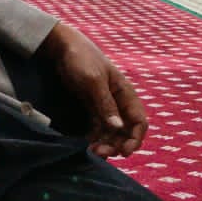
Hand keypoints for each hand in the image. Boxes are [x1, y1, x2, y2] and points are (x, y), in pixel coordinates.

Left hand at [35, 22, 146, 157]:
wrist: (62, 47)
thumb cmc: (81, 59)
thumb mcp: (93, 81)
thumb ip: (105, 104)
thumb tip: (118, 128)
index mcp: (125, 94)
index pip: (139, 121)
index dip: (135, 138)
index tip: (124, 152)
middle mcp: (118, 102)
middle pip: (126, 130)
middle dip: (117, 145)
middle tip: (101, 153)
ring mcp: (104, 105)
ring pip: (111, 131)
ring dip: (105, 143)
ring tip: (92, 152)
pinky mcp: (91, 107)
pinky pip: (97, 127)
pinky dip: (95, 137)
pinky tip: (86, 144)